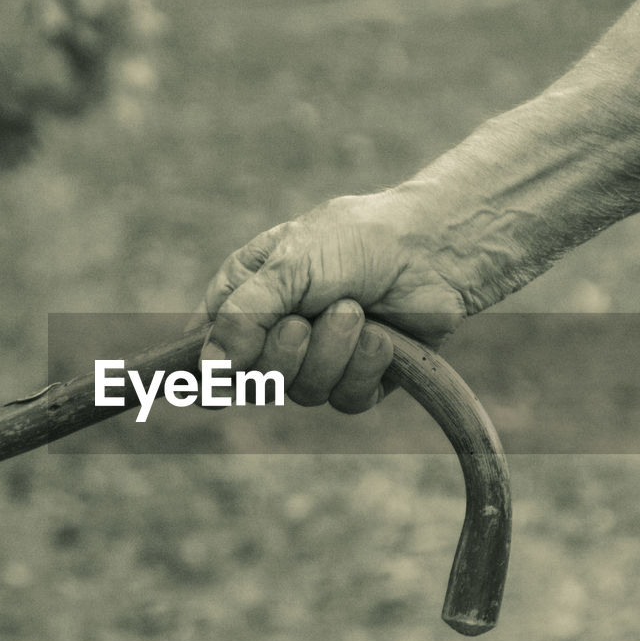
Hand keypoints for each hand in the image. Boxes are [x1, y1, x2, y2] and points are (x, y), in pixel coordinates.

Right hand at [194, 191, 468, 412]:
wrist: (433, 248)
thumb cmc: (355, 240)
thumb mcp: (289, 265)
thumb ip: (245, 315)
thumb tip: (209, 367)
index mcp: (246, 296)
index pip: (206, 347)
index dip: (207, 370)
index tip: (210, 384)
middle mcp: (276, 332)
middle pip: (255, 381)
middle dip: (285, 353)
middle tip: (305, 320)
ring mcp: (318, 358)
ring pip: (303, 392)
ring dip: (332, 352)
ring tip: (355, 311)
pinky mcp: (359, 378)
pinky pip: (345, 400)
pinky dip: (363, 368)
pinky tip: (381, 337)